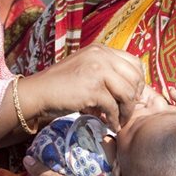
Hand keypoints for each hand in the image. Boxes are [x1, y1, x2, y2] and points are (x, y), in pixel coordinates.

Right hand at [26, 43, 143, 130]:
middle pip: (135, 77)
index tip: (133, 96)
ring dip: (127, 111)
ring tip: (120, 121)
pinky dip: (114, 119)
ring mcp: (97, 71)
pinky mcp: (92, 89)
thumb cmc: (61, 84)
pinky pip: (113, 107)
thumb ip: (105, 71)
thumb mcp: (85, 68)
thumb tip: (129, 88)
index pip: (133, 62)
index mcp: (101, 50)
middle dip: (135, 98)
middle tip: (128, 111)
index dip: (138, 81)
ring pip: (127, 93)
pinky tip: (110, 124)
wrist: (38, 92)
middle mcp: (101, 56)